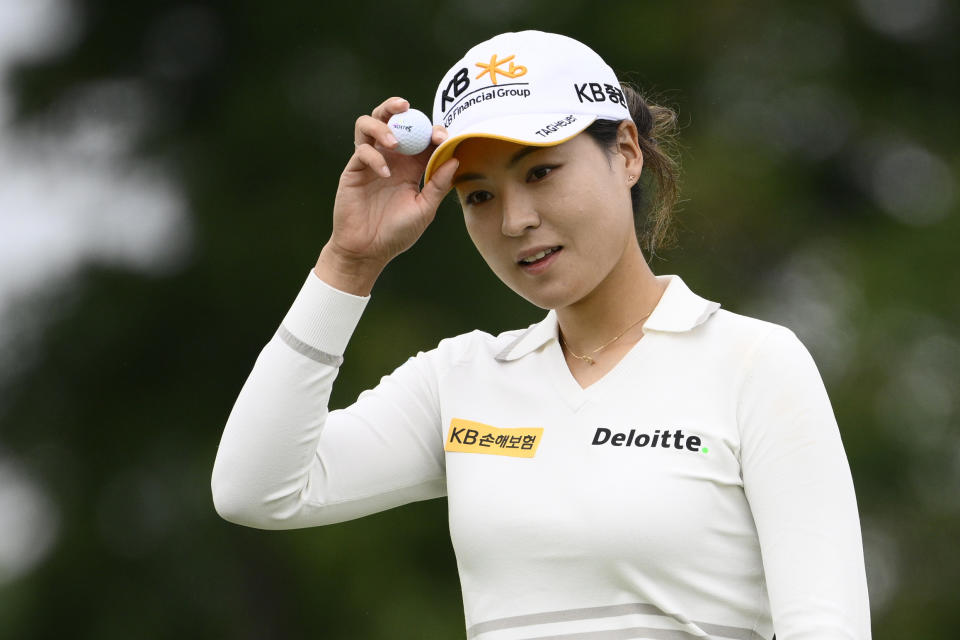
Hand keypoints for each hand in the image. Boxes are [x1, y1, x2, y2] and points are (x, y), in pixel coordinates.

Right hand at [317, 97, 458, 293]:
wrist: (368, 251)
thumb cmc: (397, 232)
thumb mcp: (425, 209)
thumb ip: (438, 185)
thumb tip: (455, 158)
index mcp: (410, 166)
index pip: (421, 137)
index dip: (431, 130)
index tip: (442, 136)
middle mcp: (390, 159)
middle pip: (389, 119)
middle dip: (395, 107)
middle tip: (406, 106)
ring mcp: (370, 162)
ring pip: (367, 125)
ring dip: (381, 125)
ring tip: (394, 141)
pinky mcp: (354, 170)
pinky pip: (362, 151)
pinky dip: (375, 157)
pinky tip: (385, 174)